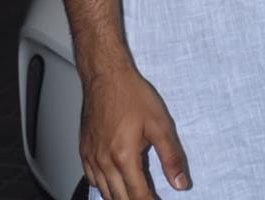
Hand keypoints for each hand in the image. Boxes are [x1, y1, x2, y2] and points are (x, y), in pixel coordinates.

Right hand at [80, 65, 190, 197]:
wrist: (105, 75)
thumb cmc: (131, 94)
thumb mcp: (160, 123)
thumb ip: (171, 156)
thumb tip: (180, 183)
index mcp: (123, 157)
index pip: (138, 196)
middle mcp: (103, 161)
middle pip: (120, 199)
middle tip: (149, 198)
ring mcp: (91, 157)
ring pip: (104, 193)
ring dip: (120, 197)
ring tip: (134, 194)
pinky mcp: (84, 150)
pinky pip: (92, 180)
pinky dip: (104, 188)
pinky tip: (113, 184)